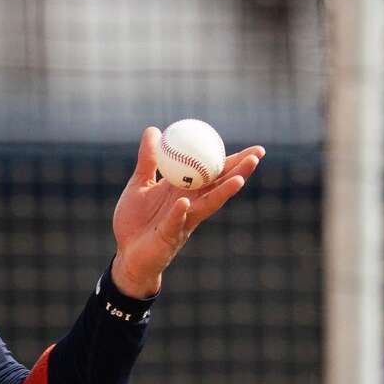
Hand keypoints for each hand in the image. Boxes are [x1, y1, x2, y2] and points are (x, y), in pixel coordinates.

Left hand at [111, 127, 264, 297]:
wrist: (126, 254)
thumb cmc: (135, 221)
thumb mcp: (139, 184)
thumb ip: (149, 160)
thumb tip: (154, 130)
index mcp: (186, 190)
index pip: (215, 173)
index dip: (234, 160)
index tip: (254, 148)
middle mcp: (191, 205)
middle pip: (220, 186)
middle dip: (241, 171)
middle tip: (258, 156)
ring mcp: (183, 221)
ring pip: (208, 204)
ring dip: (224, 191)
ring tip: (240, 178)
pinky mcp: (168, 236)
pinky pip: (174, 222)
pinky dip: (179, 212)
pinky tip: (184, 201)